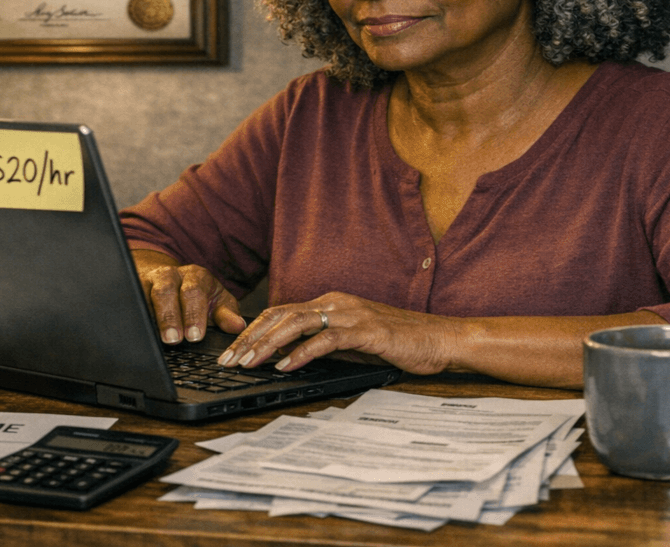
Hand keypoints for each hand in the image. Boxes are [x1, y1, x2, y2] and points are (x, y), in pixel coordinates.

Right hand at [133, 250, 245, 343]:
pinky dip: (135, 315)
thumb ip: (227, 314)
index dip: (194, 314)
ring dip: (153, 317)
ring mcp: (150, 281)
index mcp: (196, 276)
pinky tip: (138, 330)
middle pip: (167, 291)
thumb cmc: (199, 295)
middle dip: (170, 316)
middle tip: (175, 339)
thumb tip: (238, 326)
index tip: (195, 336)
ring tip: (158, 338)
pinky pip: (133, 300)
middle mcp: (172, 275)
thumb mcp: (217, 302)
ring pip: (146, 294)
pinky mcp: (134, 289)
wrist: (171, 279)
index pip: (194, 292)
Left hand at [217, 291, 462, 374]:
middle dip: (250, 338)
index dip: (253, 331)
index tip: (232, 351)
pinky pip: (327, 339)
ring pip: (297, 324)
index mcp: (331, 303)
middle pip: (281, 315)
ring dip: (268, 344)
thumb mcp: (353, 344)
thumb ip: (323, 345)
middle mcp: (336, 303)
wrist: (441, 339)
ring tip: (248, 363)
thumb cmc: (400, 342)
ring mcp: (351, 314)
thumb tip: (289, 357)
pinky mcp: (366, 330)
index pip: (281, 313)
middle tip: (228, 360)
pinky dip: (302, 352)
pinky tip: (286, 365)